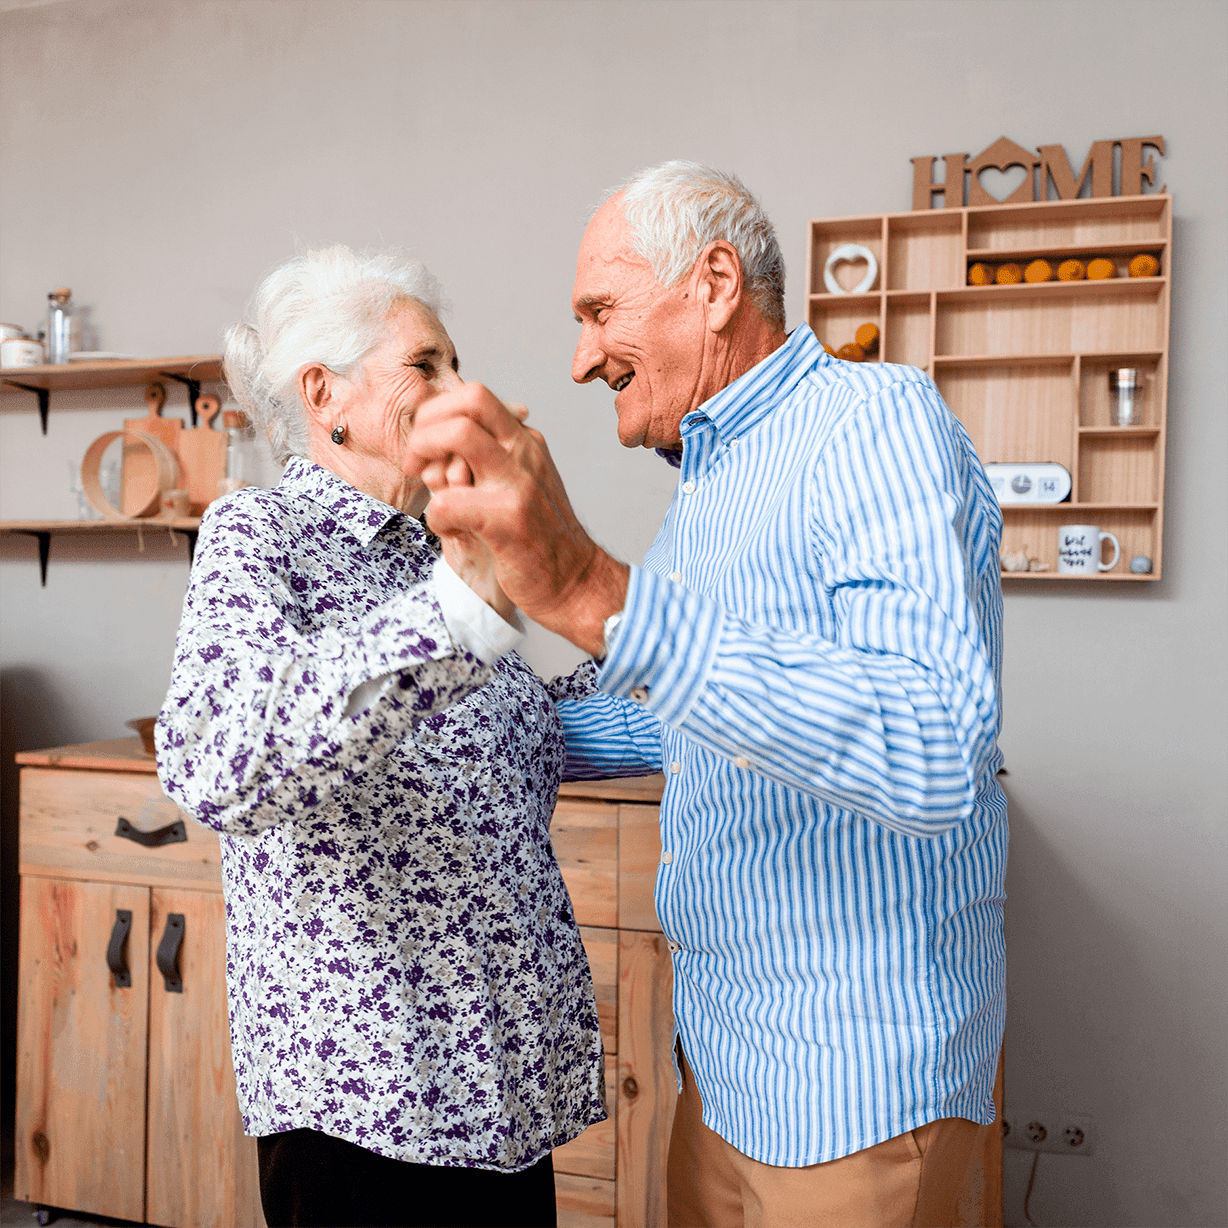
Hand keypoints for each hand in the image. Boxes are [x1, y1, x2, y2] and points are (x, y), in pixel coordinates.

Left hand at [407, 383, 627, 655]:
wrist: (575, 582)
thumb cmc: (537, 539)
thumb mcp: (517, 484)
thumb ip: (484, 461)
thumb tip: (434, 447)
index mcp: (525, 440)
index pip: (474, 395)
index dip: (437, 413)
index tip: (426, 448)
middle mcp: (524, 452)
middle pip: (468, 400)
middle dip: (426, 426)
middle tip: (416, 463)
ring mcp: (518, 483)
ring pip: (457, 436)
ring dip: (427, 461)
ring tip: (434, 495)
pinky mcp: (508, 519)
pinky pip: (447, 501)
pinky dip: (436, 518)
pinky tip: (451, 532)